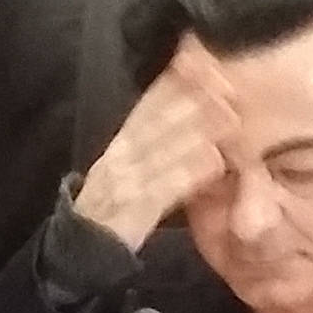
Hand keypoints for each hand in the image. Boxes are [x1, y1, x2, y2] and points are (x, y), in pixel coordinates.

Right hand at [73, 34, 243, 250]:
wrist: (82, 252)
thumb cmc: (115, 206)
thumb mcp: (132, 167)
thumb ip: (157, 140)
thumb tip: (193, 109)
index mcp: (121, 143)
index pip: (149, 104)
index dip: (176, 82)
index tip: (205, 61)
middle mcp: (119, 158)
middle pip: (156, 122)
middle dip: (191, 100)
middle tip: (227, 81)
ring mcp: (122, 185)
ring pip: (161, 151)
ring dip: (194, 131)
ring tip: (230, 116)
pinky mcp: (129, 214)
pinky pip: (161, 191)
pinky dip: (186, 175)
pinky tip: (214, 163)